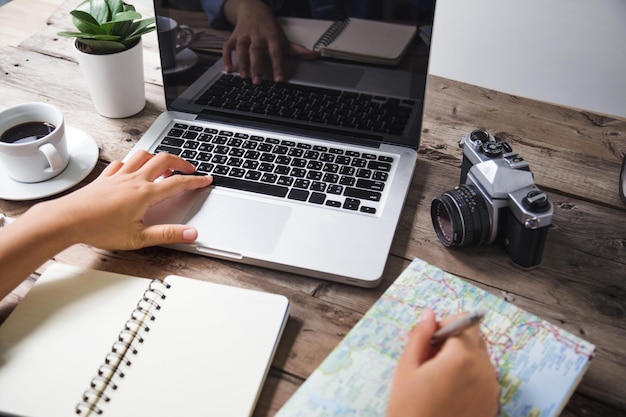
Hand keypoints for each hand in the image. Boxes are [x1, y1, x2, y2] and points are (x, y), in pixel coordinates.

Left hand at [0, 151, 211, 299]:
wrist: (67, 220)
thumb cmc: (99, 228)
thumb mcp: (139, 238)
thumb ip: (168, 234)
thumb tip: (191, 233)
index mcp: (146, 193)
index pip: (178, 183)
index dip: (195, 181)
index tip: (206, 179)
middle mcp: (134, 180)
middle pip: (163, 160)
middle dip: (180, 162)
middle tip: (189, 168)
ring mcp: (118, 176)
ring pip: (142, 155)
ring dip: (157, 157)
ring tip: (164, 164)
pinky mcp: (105, 178)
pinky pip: (121, 163)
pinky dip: (132, 162)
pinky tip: (131, 169)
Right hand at [222, 0, 317, 83]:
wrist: (252, 8)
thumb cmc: (269, 28)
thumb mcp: (283, 37)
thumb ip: (297, 50)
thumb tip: (314, 55)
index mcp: (272, 37)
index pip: (276, 52)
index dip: (278, 66)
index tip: (278, 80)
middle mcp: (258, 35)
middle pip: (257, 50)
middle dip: (257, 65)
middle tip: (257, 81)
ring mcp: (245, 35)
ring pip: (242, 47)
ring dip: (242, 62)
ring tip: (243, 76)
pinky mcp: (234, 36)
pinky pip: (228, 46)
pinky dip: (226, 58)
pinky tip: (227, 70)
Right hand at [386, 308, 499, 416]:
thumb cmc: (409, 411)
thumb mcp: (407, 368)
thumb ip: (419, 336)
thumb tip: (428, 314)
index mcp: (463, 357)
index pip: (463, 322)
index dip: (443, 326)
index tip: (428, 340)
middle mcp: (484, 371)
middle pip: (475, 338)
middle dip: (454, 341)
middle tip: (429, 359)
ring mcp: (491, 390)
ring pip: (480, 359)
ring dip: (462, 359)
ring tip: (437, 379)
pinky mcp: (492, 405)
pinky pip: (483, 379)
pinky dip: (469, 378)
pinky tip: (448, 393)